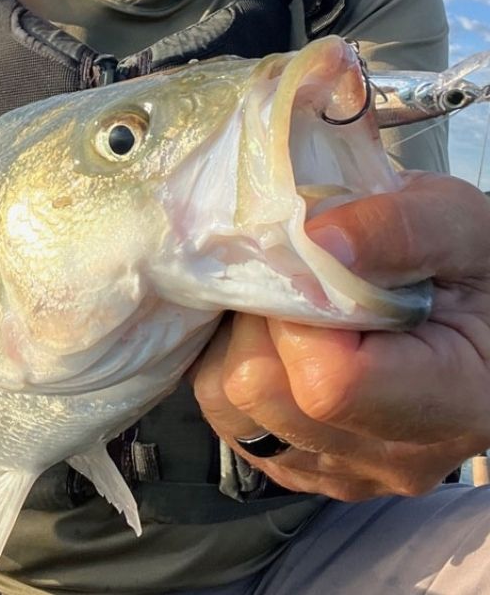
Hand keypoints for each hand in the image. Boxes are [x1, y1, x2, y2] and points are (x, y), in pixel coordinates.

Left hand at [194, 171, 489, 500]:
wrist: (473, 321)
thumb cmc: (471, 271)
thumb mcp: (457, 224)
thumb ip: (394, 231)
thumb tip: (312, 244)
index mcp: (453, 403)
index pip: (330, 380)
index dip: (298, 310)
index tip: (310, 267)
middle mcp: (393, 457)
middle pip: (263, 393)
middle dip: (259, 321)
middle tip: (293, 282)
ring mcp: (341, 472)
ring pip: (232, 408)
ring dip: (240, 345)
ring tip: (288, 313)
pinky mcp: (301, 469)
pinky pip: (230, 420)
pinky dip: (236, 370)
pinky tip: (280, 344)